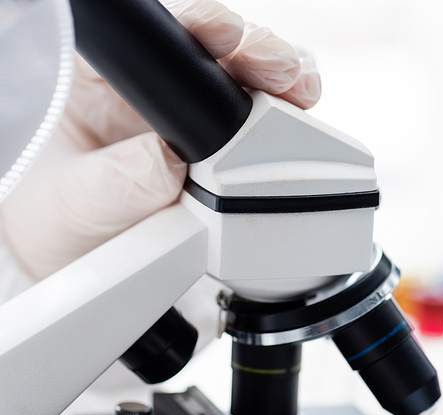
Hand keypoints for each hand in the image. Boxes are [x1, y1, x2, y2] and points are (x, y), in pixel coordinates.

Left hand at [0, 0, 320, 280]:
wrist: (74, 268)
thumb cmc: (56, 224)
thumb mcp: (74, 203)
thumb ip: (120, 183)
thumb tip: (173, 163)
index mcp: (103, 80)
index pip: (159, 38)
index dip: (200, 29)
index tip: (226, 42)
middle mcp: (153, 94)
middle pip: (217, 52)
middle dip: (254, 51)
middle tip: (274, 71)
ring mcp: (191, 125)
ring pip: (248, 86)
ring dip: (281, 84)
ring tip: (296, 94)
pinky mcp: (221, 156)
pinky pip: (263, 131)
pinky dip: (289, 125)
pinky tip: (298, 125)